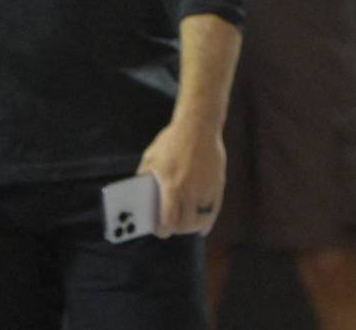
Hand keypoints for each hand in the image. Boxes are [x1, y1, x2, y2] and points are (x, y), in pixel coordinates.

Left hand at [137, 117, 226, 236]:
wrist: (198, 125)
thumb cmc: (172, 140)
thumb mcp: (151, 157)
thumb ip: (144, 177)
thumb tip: (138, 196)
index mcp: (172, 185)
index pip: (168, 220)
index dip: (162, 229)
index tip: (159, 230)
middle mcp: (190, 190)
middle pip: (185, 224)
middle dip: (176, 230)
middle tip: (171, 228)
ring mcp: (206, 188)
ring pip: (200, 220)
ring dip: (191, 227)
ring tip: (185, 226)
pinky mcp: (217, 184)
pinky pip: (213, 210)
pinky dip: (207, 221)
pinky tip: (202, 226)